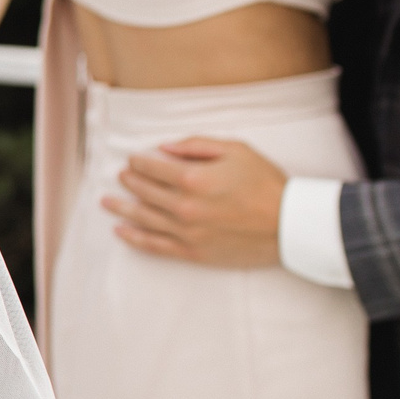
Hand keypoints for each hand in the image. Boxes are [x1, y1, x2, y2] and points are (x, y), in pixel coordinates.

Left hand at [101, 136, 284, 268]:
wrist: (292, 225)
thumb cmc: (266, 184)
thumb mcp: (236, 150)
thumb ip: (196, 145)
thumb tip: (163, 146)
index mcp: (193, 179)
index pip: (151, 168)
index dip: (138, 162)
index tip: (133, 160)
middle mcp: (184, 207)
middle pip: (144, 192)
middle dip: (129, 182)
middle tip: (122, 177)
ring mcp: (187, 232)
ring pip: (143, 218)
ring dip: (122, 208)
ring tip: (107, 202)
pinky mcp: (193, 252)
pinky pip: (155, 246)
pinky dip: (134, 238)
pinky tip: (121, 231)